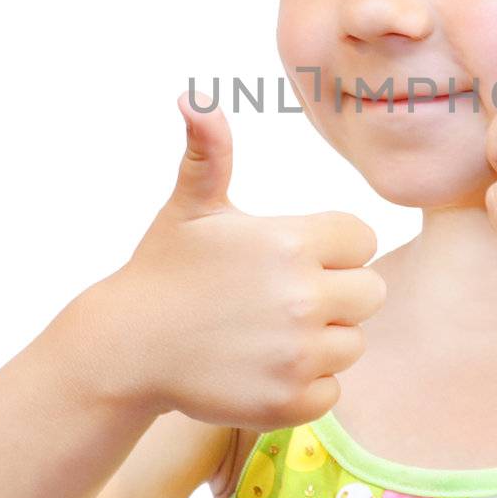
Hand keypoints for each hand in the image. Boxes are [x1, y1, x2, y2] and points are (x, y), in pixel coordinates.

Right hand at [88, 95, 386, 425]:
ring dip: (323, 340)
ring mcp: (298, 354)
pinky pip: (333, 391)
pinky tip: (265, 367)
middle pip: (371, 292)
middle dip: (337, 293)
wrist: (125, 347)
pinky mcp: (289, 401)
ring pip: (353, 343)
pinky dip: (306, 385)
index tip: (293, 258)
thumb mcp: (191, 205)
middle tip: (286, 298)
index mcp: (291, 243)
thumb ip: (210, 152)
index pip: (363, 239)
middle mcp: (303, 298)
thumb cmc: (165, 269)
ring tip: (270, 333)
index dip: (334, 247)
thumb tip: (193, 97)